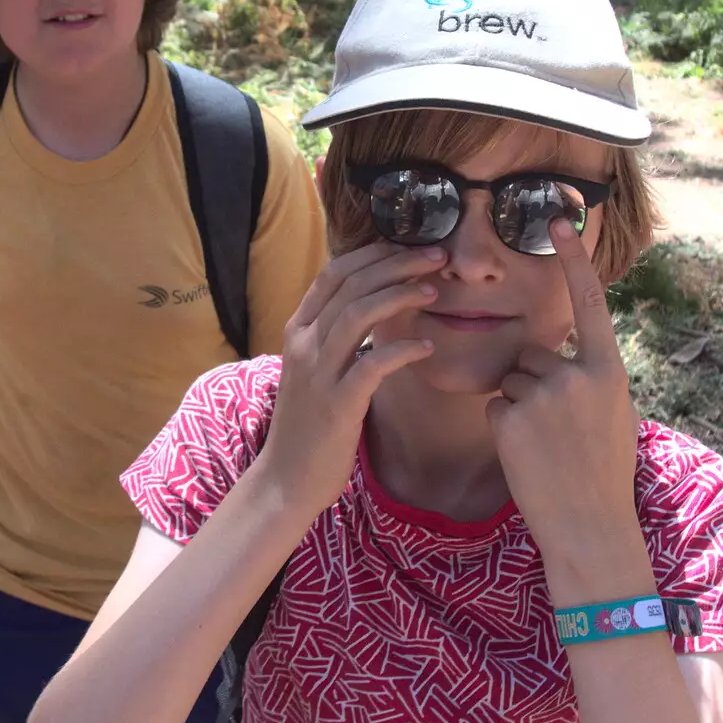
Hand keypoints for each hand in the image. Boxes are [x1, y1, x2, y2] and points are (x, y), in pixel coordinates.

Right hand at [261, 243, 443, 515]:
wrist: (287, 478)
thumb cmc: (310, 423)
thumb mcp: (315, 369)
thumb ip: (336, 336)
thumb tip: (373, 305)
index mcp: (298, 331)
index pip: (333, 274)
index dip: (372, 253)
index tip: (408, 244)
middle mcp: (304, 345)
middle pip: (351, 286)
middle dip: (396, 264)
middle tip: (435, 256)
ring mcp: (319, 374)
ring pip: (357, 315)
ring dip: (399, 296)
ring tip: (433, 290)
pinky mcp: (337, 405)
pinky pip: (372, 366)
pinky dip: (401, 350)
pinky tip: (427, 347)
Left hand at [487, 219, 647, 594]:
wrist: (590, 527)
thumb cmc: (602, 471)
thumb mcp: (612, 413)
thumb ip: (590, 375)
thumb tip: (564, 349)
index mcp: (610, 370)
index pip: (590, 303)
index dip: (573, 261)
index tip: (559, 221)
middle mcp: (578, 376)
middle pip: (532, 353)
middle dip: (534, 382)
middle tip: (559, 430)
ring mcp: (543, 396)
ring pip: (511, 379)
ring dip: (519, 407)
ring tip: (546, 445)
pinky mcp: (511, 418)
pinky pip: (496, 405)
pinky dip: (505, 428)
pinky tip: (528, 455)